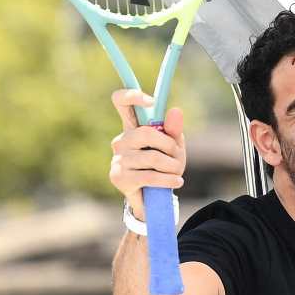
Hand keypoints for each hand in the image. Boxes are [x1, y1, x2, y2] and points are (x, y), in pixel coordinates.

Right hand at [108, 89, 185, 217]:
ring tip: (176, 173)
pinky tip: (176, 182)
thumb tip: (176, 110)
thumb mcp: (173, 148)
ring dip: (171, 166)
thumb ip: (173, 130)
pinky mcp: (119, 177)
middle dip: (169, 145)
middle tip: (176, 156)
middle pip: (145, 132)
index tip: (151, 101)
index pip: (121, 102)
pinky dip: (168, 179)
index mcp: (132, 127)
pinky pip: (149, 175)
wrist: (153, 198)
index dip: (132, 96)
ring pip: (152, 157)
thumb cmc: (163, 167)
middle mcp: (121, 140)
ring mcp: (118, 158)